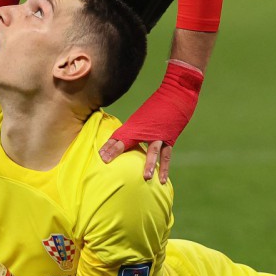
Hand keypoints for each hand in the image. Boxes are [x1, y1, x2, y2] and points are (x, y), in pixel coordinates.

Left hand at [99, 61, 203, 182]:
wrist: (176, 94)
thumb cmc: (158, 107)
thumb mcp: (143, 117)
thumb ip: (134, 130)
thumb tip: (123, 142)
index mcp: (136, 125)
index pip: (118, 136)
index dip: (108, 146)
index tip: (100, 156)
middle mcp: (145, 130)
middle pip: (127, 140)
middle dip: (116, 150)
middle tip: (105, 161)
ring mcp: (158, 134)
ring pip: (153, 151)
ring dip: (149, 164)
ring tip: (146, 177)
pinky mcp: (170, 138)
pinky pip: (166, 156)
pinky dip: (164, 169)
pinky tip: (162, 181)